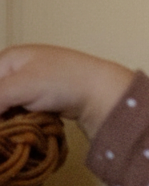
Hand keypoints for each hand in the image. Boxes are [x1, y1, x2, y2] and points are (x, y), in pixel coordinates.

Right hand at [0, 45, 133, 139]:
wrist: (101, 92)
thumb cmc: (61, 81)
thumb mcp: (20, 86)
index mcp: (9, 58)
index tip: (0, 120)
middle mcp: (20, 68)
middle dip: (1, 112)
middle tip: (7, 126)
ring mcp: (35, 84)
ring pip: (10, 106)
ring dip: (11, 118)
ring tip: (19, 126)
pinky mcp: (47, 99)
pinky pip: (25, 112)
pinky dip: (24, 120)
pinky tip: (28, 127)